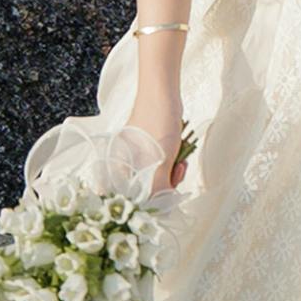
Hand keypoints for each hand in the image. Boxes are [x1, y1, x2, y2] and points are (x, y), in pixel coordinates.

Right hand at [131, 20, 189, 188]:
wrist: (162, 93)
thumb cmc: (157, 124)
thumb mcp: (160, 162)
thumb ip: (158, 188)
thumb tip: (162, 208)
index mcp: (119, 169)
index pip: (130, 198)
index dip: (150, 203)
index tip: (165, 199)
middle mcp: (125, 165)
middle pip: (146, 191)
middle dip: (165, 187)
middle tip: (177, 175)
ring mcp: (137, 157)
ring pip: (156, 179)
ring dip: (171, 176)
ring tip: (181, 165)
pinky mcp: (149, 150)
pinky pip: (160, 167)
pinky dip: (172, 167)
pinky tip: (181, 160)